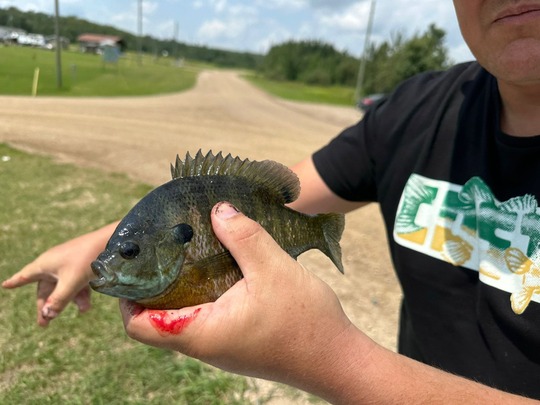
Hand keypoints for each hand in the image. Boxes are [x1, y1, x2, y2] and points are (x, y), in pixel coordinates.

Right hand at [2, 223, 116, 325]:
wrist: (111, 241)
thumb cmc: (87, 258)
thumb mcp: (71, 282)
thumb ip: (59, 300)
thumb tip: (47, 314)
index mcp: (45, 264)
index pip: (25, 276)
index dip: (16, 282)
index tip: (6, 285)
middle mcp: (54, 263)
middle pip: (46, 288)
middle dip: (47, 306)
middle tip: (44, 324)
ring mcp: (68, 263)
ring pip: (64, 287)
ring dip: (70, 300)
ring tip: (84, 310)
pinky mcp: (82, 264)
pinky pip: (76, 282)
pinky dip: (80, 293)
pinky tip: (88, 305)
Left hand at [120, 202, 367, 389]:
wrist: (336, 358)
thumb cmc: (305, 322)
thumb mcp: (273, 269)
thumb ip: (243, 237)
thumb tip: (218, 210)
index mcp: (201, 333)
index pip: (139, 325)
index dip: (126, 296)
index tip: (132, 265)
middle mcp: (204, 344)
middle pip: (156, 318)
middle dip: (152, 284)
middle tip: (159, 249)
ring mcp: (220, 345)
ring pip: (181, 316)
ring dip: (178, 287)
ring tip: (186, 253)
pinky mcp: (236, 340)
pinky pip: (205, 316)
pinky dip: (201, 292)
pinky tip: (217, 267)